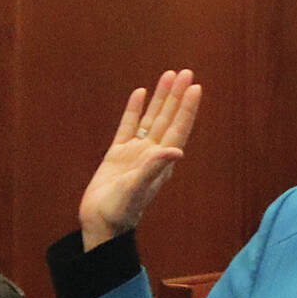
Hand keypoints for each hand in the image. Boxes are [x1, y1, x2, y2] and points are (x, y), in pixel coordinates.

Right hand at [79, 69, 201, 250]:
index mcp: (161, 161)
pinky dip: (134, 109)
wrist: (101, 224)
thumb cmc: (119, 212)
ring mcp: (135, 152)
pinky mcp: (117, 155)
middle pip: (168, 118)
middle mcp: (152, 154)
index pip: (178, 128)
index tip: (195, 87)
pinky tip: (139, 93)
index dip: (187, 108)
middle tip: (186, 72)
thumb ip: (153, 168)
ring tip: (168, 76)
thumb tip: (176, 151)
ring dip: (160, 98)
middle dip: (177, 96)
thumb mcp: (136, 189)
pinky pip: (128, 126)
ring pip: (151, 118)